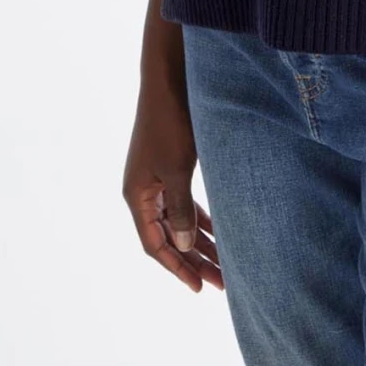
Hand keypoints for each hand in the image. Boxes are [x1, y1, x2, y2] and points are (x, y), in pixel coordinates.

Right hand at [123, 0, 223, 293]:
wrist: (170, 77)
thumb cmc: (171, 120)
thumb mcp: (177, 168)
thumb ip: (180, 208)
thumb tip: (183, 245)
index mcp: (138, 195)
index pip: (154, 245)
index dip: (177, 268)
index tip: (199, 288)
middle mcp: (144, 190)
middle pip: (169, 237)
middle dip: (195, 260)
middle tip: (223, 284)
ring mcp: (157, 177)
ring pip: (180, 221)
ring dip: (202, 242)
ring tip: (227, 265)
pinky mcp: (172, 164)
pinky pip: (186, 202)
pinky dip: (203, 218)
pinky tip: (223, 231)